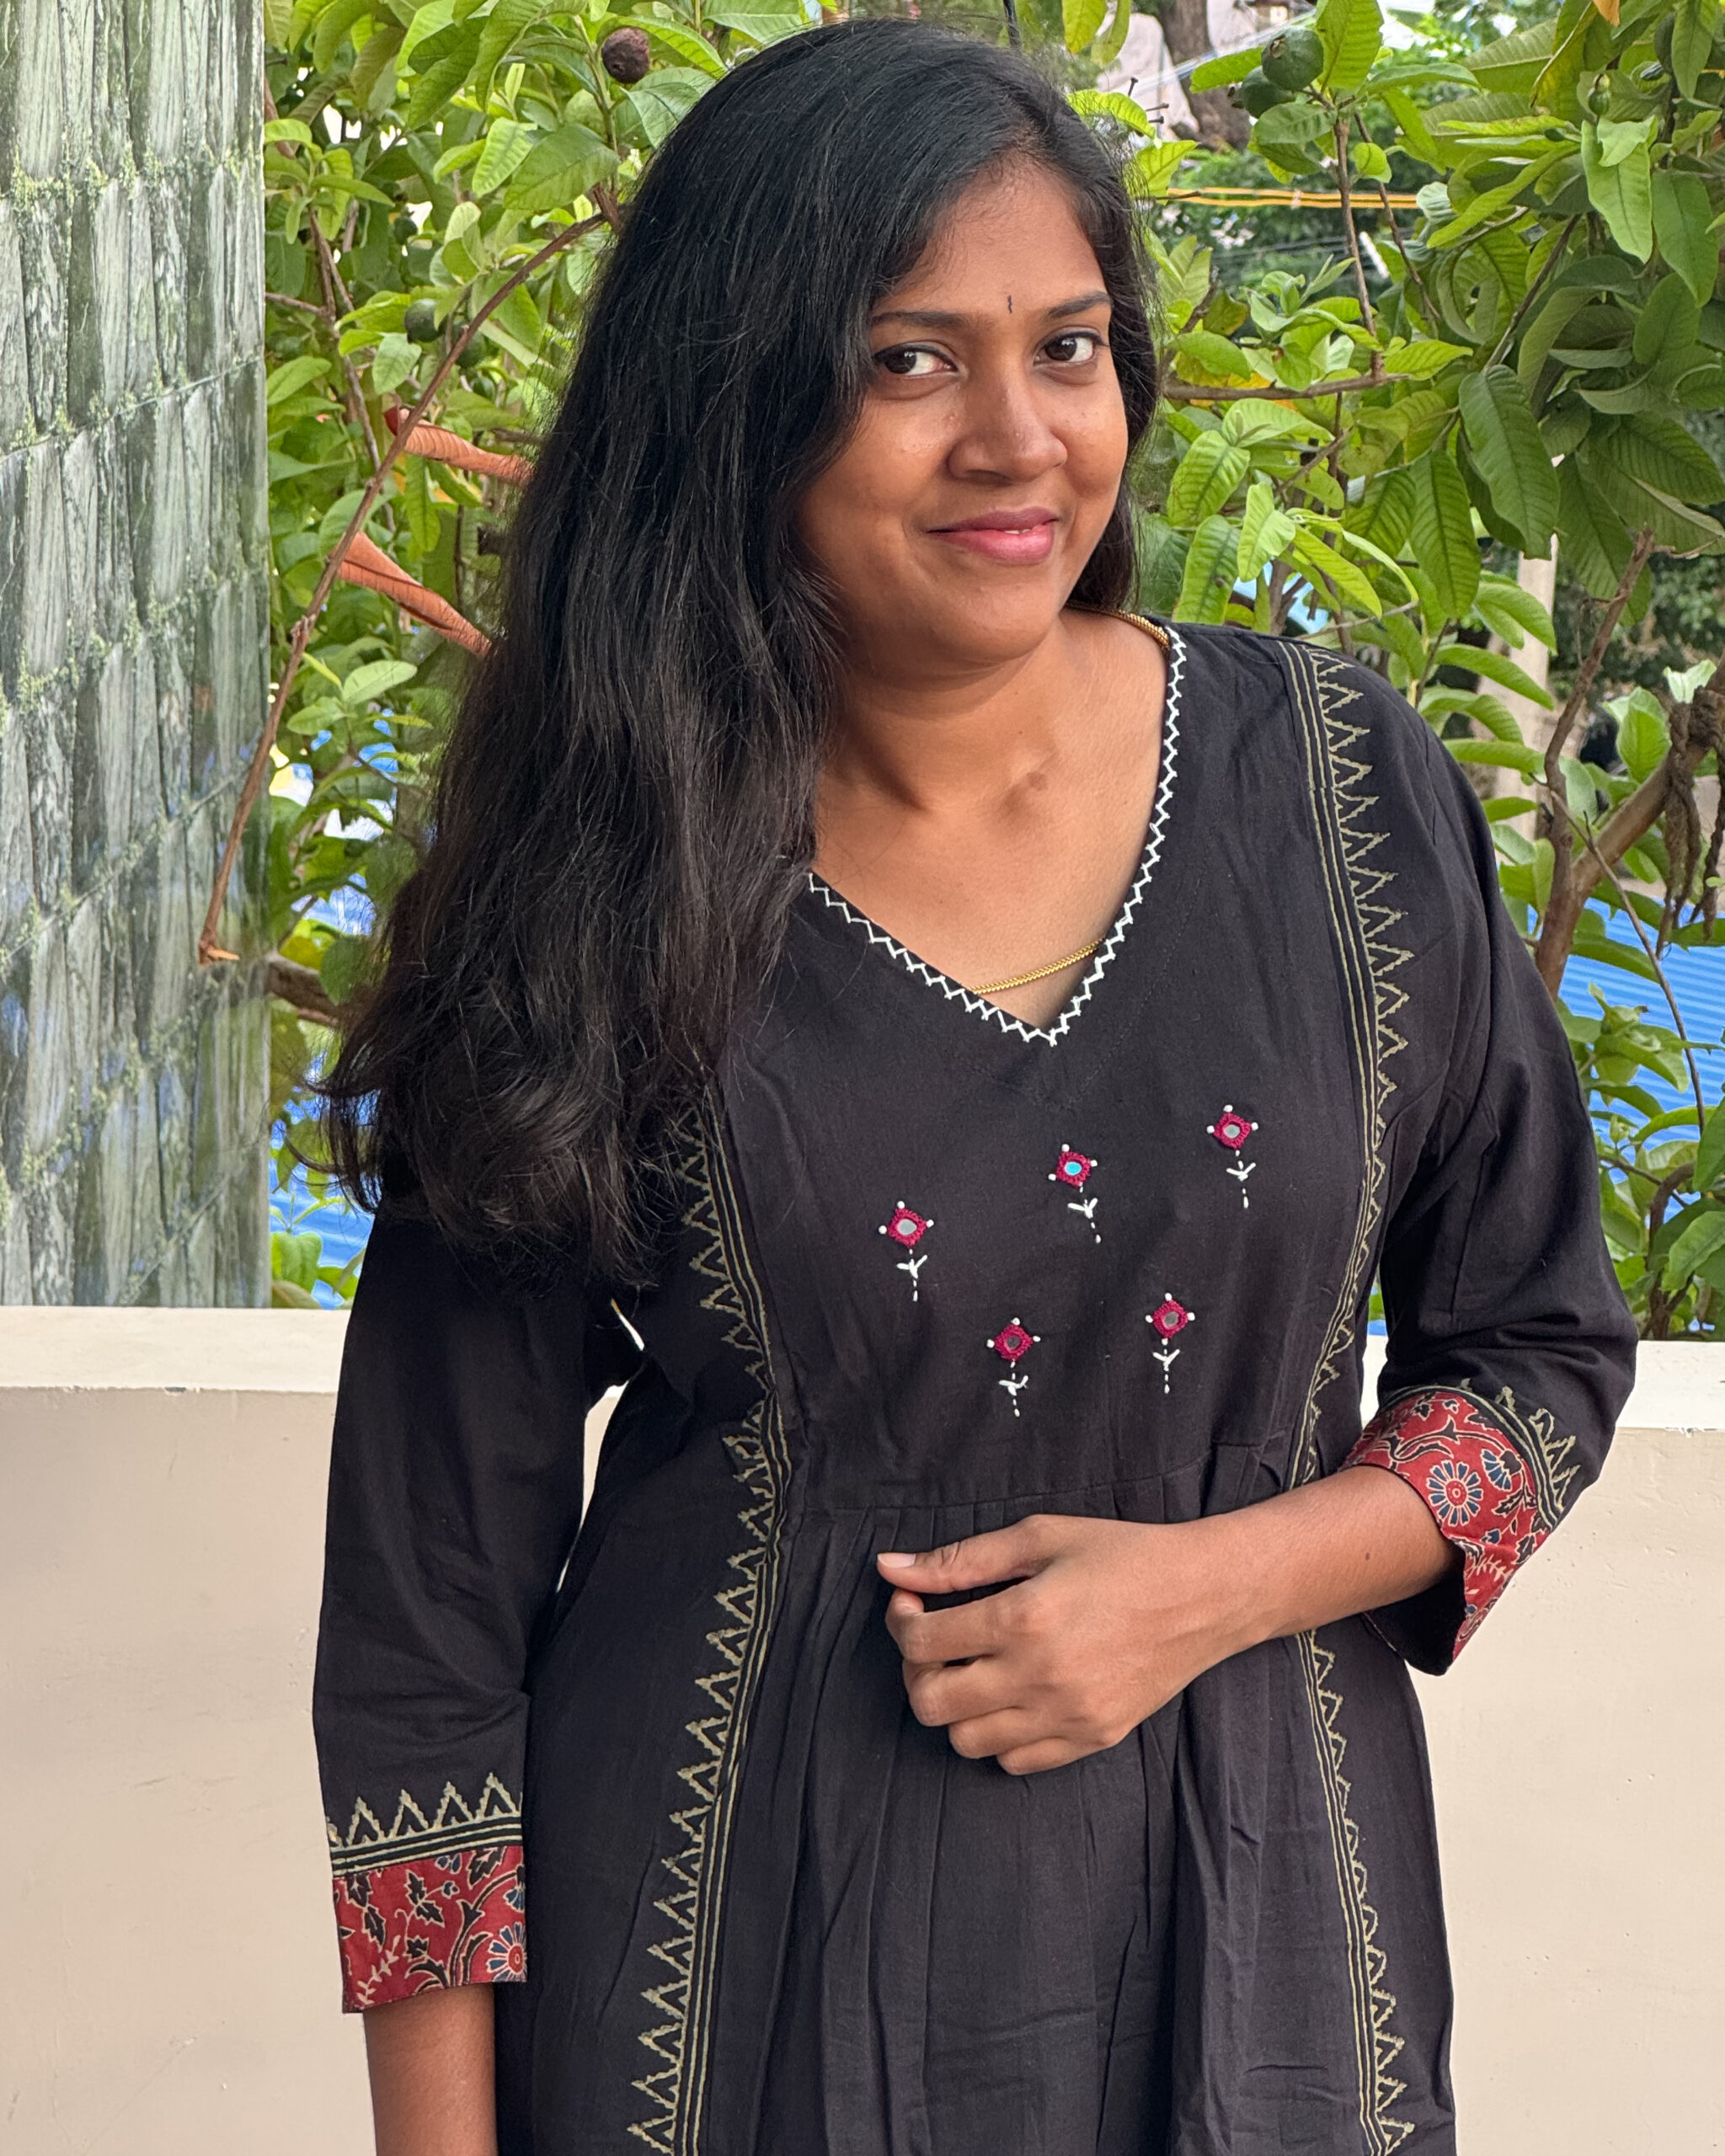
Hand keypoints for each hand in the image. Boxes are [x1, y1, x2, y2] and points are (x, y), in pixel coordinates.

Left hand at [877, 1513, 1248, 1776]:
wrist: (1205, 1595)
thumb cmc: (1122, 1555)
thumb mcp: (1039, 1537)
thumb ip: (960, 1559)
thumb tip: (889, 1567)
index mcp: (1024, 1617)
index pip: (922, 1641)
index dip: (901, 1619)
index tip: (913, 1602)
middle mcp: (1040, 1676)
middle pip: (931, 1703)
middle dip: (917, 1670)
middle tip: (936, 1640)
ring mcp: (1067, 1715)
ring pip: (966, 1741)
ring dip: (955, 1706)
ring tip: (974, 1668)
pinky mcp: (1091, 1739)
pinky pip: (1015, 1761)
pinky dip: (998, 1734)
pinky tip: (1011, 1694)